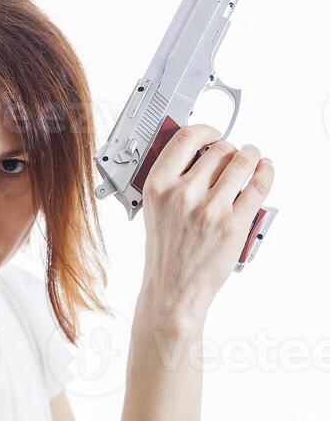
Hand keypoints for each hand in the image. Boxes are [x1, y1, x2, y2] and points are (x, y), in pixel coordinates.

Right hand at [140, 123, 274, 319]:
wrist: (173, 290)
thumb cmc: (165, 254)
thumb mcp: (154, 211)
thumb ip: (171, 182)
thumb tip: (198, 156)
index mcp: (158, 187)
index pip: (185, 138)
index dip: (205, 130)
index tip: (213, 133)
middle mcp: (183, 194)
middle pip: (218, 149)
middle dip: (229, 149)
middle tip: (232, 157)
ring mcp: (210, 209)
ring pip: (241, 162)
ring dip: (250, 156)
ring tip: (251, 159)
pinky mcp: (233, 224)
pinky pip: (258, 185)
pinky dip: (265, 172)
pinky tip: (264, 169)